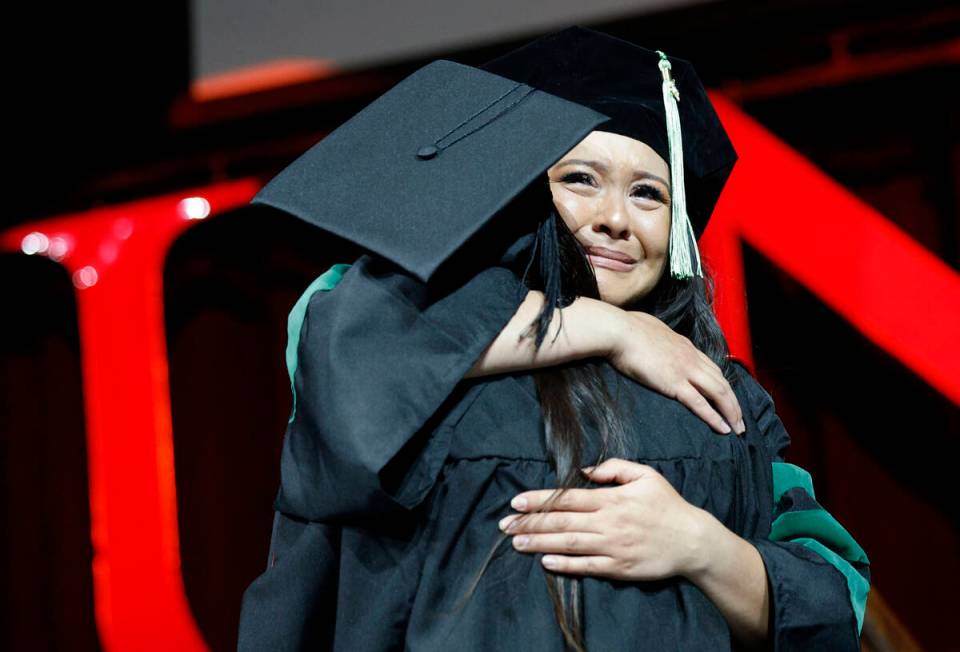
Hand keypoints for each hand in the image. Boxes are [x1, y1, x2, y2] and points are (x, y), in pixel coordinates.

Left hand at [498, 458, 709, 580]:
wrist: (693, 541)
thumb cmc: (668, 506)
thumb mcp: (645, 476)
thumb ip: (614, 468)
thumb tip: (585, 470)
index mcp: (611, 499)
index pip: (567, 499)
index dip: (539, 500)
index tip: (515, 502)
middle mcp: (608, 523)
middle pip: (561, 523)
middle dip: (530, 523)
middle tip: (504, 525)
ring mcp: (612, 547)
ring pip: (569, 545)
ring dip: (540, 544)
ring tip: (516, 542)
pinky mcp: (619, 568)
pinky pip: (587, 567)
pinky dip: (565, 565)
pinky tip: (545, 563)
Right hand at [607, 310, 744, 434]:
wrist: (619, 331)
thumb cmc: (627, 328)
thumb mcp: (651, 327)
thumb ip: (658, 336)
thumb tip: (653, 336)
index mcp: (685, 345)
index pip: (712, 367)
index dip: (723, 385)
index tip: (728, 398)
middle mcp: (691, 358)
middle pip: (722, 382)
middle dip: (734, 402)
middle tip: (740, 420)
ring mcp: (685, 370)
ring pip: (718, 393)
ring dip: (731, 412)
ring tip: (738, 428)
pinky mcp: (674, 383)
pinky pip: (700, 403)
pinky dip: (714, 417)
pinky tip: (723, 429)